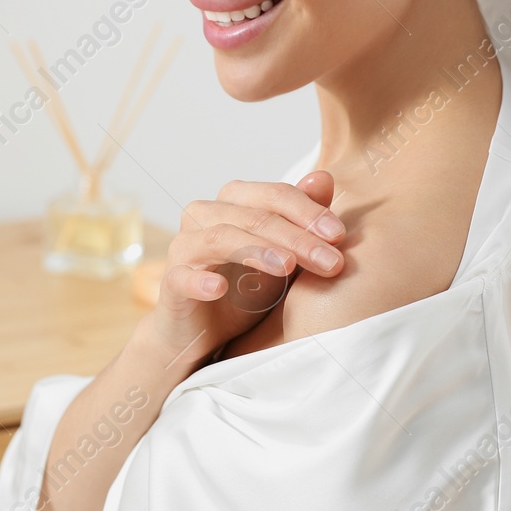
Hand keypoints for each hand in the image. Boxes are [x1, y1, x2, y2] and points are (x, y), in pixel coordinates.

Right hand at [140, 170, 344, 367]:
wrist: (204, 333)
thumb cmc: (245, 289)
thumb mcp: (283, 255)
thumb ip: (301, 219)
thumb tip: (324, 178)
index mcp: (234, 202)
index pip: (274, 195)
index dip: (308, 211)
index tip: (339, 236)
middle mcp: (205, 215)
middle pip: (253, 215)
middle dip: (296, 236)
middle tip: (331, 261)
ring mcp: (185, 247)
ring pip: (221, 237)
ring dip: (257, 249)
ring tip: (288, 266)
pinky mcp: (171, 282)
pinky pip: (182, 276)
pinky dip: (199, 280)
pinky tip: (219, 288)